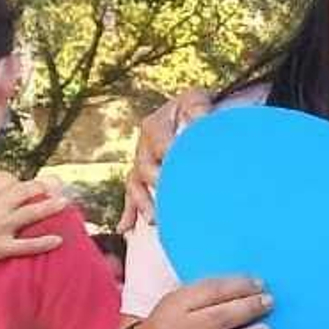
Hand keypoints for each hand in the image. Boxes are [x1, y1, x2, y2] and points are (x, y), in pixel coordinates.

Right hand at [0, 164, 71, 270]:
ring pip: (32, 214)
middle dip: (42, 188)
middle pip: (25, 192)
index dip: (15, 181)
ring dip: (51, 208)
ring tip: (64, 203)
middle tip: (54, 187)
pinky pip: (26, 245)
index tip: (18, 185)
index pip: (8, 179)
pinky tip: (57, 240)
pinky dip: (43, 243)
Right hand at [120, 88, 213, 229]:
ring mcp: (141, 164)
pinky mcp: (142, 178)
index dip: (170, 154)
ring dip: (144, 203)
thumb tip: (202, 120)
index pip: (159, 143)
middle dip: (156, 184)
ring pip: (136, 185)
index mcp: (153, 126)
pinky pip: (132, 196)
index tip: (183, 166)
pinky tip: (126, 229)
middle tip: (171, 198)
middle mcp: (143, 146)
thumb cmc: (194, 107)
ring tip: (154, 219)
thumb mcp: (197, 100)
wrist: (190, 113)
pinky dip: (129, 212)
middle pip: (144, 167)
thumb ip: (198, 108)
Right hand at [132, 277, 271, 328]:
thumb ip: (207, 294)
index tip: (259, 284)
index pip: (211, 291)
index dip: (238, 286)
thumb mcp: (178, 303)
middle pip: (220, 318)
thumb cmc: (173, 326)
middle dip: (249, 308)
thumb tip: (249, 287)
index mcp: (172, 307)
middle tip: (268, 302)